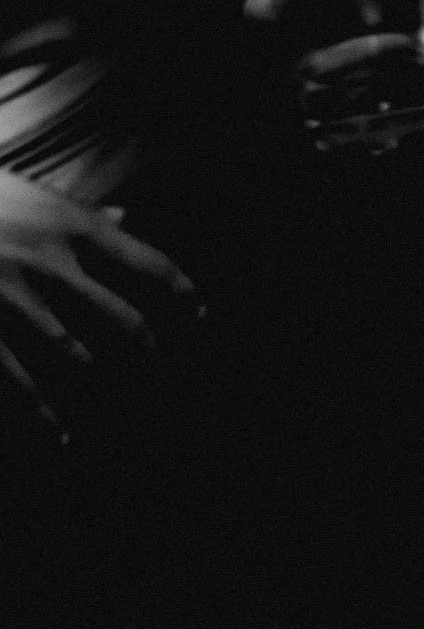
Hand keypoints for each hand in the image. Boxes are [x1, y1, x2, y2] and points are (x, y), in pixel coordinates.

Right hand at [0, 171, 196, 428]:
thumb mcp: (37, 195)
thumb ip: (83, 213)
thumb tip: (125, 216)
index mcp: (75, 227)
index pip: (149, 263)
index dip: (182, 289)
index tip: (201, 309)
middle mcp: (54, 264)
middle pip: (121, 315)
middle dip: (144, 341)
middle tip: (155, 356)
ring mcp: (16, 296)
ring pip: (74, 350)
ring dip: (96, 370)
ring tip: (113, 389)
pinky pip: (19, 376)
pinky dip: (42, 410)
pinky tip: (61, 433)